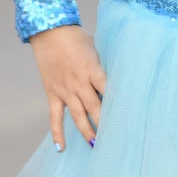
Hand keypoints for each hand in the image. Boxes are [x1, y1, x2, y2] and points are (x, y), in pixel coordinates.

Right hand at [28, 25, 106, 150]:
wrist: (49, 30)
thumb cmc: (75, 37)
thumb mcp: (94, 48)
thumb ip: (101, 65)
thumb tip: (113, 78)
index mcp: (92, 69)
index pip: (108, 89)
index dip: (117, 102)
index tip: (128, 114)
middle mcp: (79, 82)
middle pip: (95, 107)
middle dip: (105, 123)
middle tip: (116, 136)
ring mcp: (65, 89)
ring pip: (77, 115)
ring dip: (87, 131)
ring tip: (95, 144)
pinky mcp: (52, 93)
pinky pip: (55, 117)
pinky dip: (57, 133)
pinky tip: (61, 147)